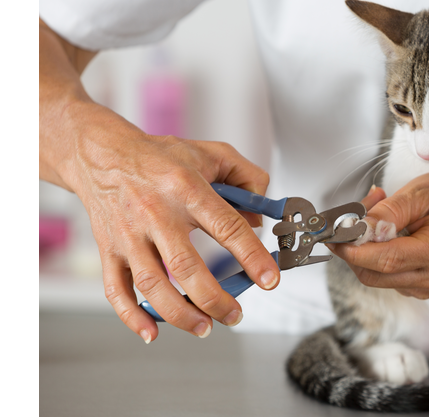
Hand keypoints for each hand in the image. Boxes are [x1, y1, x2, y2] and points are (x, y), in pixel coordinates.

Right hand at [64, 102, 278, 341]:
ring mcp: (129, 234)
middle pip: (186, 266)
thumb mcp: (214, 153)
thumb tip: (260, 220)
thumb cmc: (162, 157)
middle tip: (234, 315)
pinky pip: (116, 289)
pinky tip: (153, 331)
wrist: (103, 154)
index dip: (251, 256)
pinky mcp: (108, 248)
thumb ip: (248, 179)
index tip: (269, 280)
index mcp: (186, 188)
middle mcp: (156, 213)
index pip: (226, 227)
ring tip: (205, 328)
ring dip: (180, 313)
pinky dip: (132, 315)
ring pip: (152, 283)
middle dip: (214, 299)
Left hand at [330, 171, 428, 298]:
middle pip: (374, 275)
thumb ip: (392, 210)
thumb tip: (361, 228)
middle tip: (353, 214)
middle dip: (353, 247)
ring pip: (376, 277)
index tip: (333, 232)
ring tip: (378, 213)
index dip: (353, 249)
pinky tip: (387, 231)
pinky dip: (376, 255)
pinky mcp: (420, 286)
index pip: (385, 260)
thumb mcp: (426, 189)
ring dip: (365, 249)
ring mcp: (428, 286)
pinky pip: (386, 276)